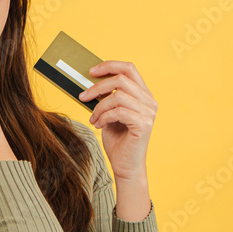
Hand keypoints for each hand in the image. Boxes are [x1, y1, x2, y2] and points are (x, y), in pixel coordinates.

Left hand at [78, 61, 156, 179]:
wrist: (125, 166)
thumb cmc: (117, 140)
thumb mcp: (109, 113)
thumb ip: (106, 97)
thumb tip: (90, 82)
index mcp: (143, 95)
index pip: (129, 69)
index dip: (109, 66)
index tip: (91, 71)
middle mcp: (149, 101)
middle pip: (121, 80)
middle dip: (97, 87)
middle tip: (83, 97)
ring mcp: (149, 112)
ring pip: (117, 96)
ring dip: (99, 107)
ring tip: (94, 119)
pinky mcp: (144, 124)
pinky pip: (118, 112)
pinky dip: (104, 117)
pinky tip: (99, 126)